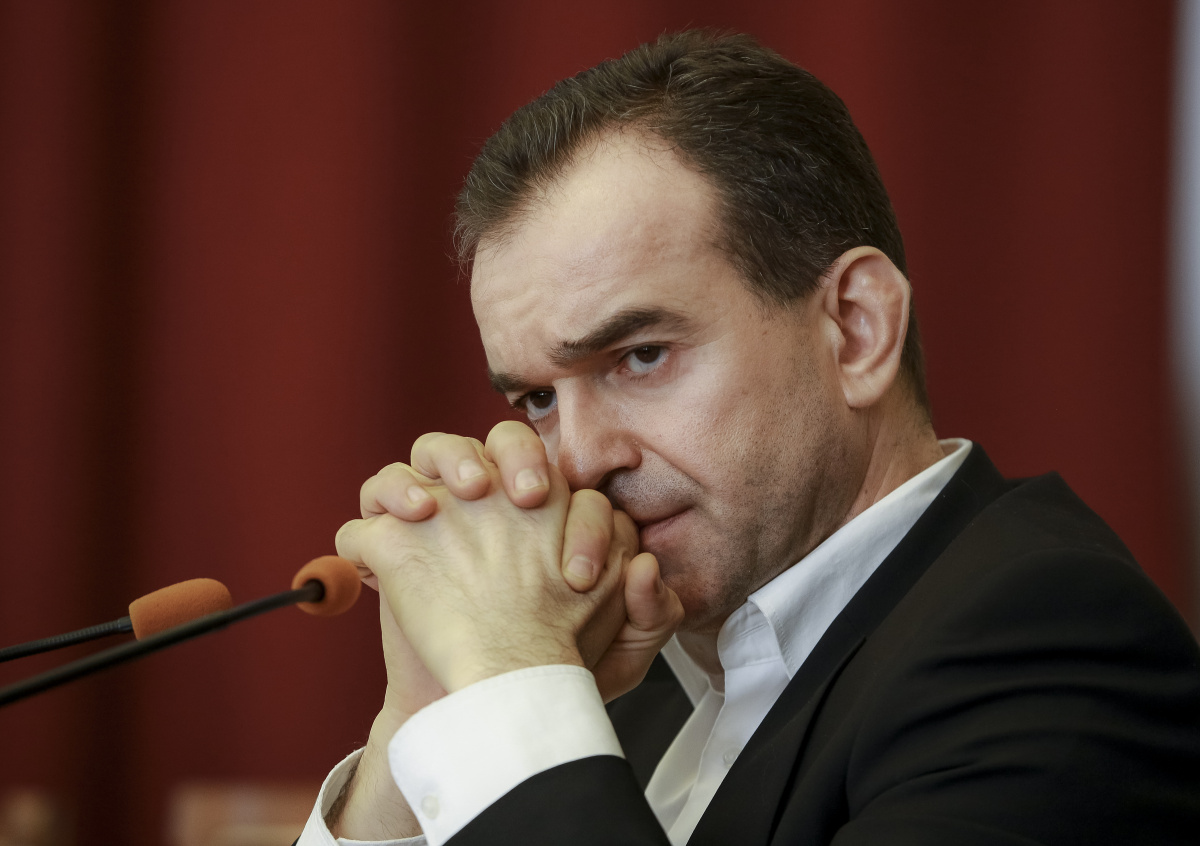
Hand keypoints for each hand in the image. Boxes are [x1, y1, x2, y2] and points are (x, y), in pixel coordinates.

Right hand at [359, 421, 682, 696]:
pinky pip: (373, 504)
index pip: (552, 467)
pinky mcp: (388, 545)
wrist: (488, 706)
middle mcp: (489, 503)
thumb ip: (650, 610)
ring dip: (449, 458)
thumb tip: (646, 568)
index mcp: (542, 511)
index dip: (557, 485)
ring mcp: (437, 518)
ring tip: (468, 492)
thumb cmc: (550, 670)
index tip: (569, 543)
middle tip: (526, 495)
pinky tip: (414, 518)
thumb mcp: (620, 651)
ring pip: (430, 453)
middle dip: (510, 456)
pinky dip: (387, 499)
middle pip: (492, 443)